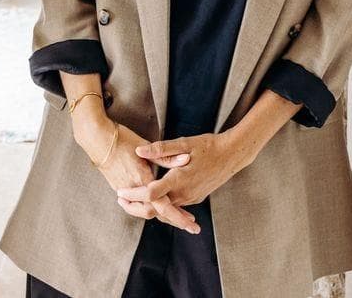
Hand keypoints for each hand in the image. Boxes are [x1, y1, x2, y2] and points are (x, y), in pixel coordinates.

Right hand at [75, 118, 201, 233]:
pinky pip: (137, 203)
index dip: (178, 216)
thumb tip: (186, 159)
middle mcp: (134, 189)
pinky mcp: (119, 188)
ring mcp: (125, 190)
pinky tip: (159, 204)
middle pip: (156, 213)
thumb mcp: (146, 147)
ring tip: (179, 216)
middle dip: (174, 220)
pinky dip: (149, 207)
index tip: (191, 224)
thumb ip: (166, 157)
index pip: (163, 205)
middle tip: (190, 225)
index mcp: (143, 179)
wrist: (97, 139)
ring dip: (162, 215)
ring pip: (146, 210)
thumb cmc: (122, 139)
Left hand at [116, 129, 253, 207]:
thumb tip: (139, 151)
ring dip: (147, 206)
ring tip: (130, 199)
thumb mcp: (184, 143)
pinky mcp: (195, 198)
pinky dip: (161, 204)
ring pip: (164, 209)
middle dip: (135, 206)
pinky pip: (174, 206)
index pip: (150, 193)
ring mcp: (191, 198)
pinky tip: (152, 197)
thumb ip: (161, 149)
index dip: (133, 193)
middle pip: (154, 208)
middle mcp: (184, 193)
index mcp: (179, 179)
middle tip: (120, 199)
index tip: (120, 191)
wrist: (232, 156)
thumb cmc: (208, 146)